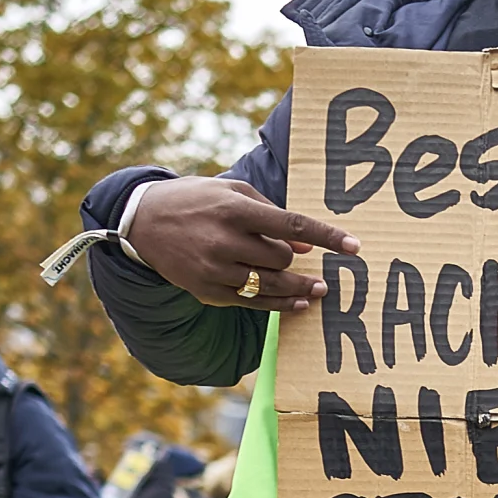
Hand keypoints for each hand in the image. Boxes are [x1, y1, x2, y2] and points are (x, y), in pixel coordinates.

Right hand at [120, 177, 362, 314]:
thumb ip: (271, 213)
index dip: (327, 237)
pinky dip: (277, 305)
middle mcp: (224, 241)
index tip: (354, 246)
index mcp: (235, 209)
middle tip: (308, 265)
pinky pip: (251, 303)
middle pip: (281, 259)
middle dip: (296, 260)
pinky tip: (296, 304)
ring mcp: (214, 269)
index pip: (292, 225)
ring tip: (318, 290)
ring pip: (270, 285)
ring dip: (298, 289)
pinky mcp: (206, 291)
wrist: (142, 222)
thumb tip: (305, 244)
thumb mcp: (232, 192)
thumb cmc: (196, 200)